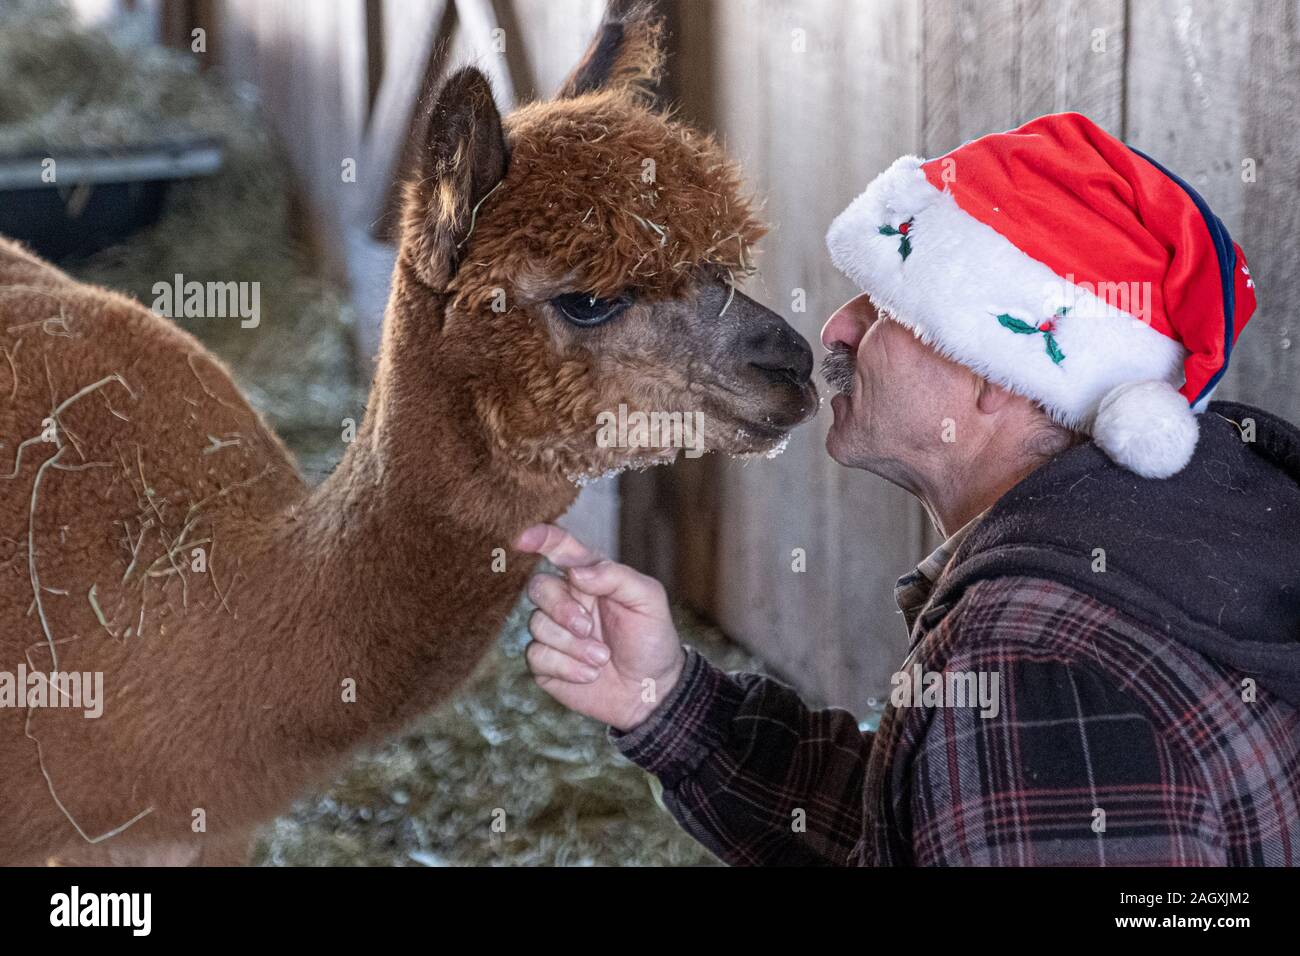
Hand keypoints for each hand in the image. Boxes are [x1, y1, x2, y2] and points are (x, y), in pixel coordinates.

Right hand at [514, 523, 685, 731]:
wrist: (651, 689)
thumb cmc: (652, 638)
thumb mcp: (647, 600)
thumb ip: (614, 577)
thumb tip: (575, 573)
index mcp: (590, 577)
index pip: (560, 548)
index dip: (539, 538)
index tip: (521, 539)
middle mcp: (567, 599)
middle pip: (539, 587)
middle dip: (561, 609)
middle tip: (588, 628)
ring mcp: (554, 631)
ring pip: (538, 625)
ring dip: (573, 646)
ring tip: (602, 658)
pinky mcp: (546, 662)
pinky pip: (536, 656)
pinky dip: (566, 667)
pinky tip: (590, 674)